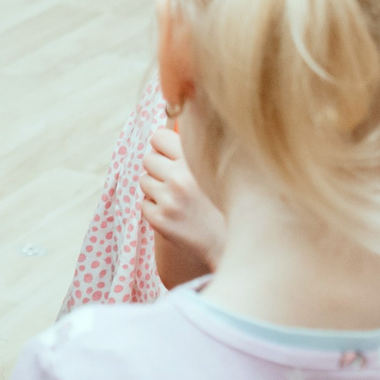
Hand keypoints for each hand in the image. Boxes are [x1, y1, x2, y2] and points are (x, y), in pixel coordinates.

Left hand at [141, 123, 225, 267]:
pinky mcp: (161, 220)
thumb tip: (164, 136)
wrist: (236, 244)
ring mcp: (169, 200)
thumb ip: (194, 152)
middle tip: (176, 183)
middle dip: (158, 169)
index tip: (171, 157)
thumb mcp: (218, 171)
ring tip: (179, 200)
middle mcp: (180, 178)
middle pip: (148, 159)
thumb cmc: (226, 204)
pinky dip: (156, 210)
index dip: (163, 147)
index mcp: (195, 160)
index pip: (158, 137)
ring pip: (143, 181)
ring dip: (156, 189)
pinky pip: (144, 205)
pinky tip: (177, 215)